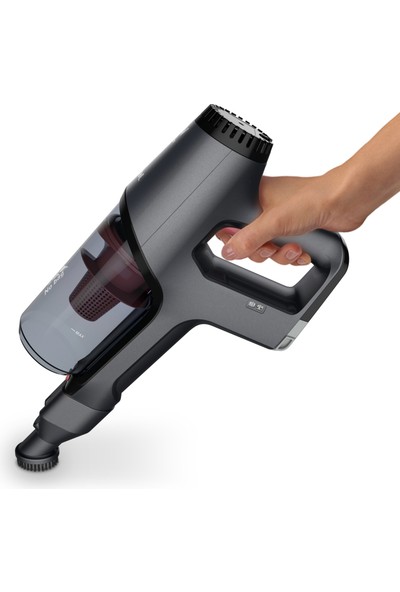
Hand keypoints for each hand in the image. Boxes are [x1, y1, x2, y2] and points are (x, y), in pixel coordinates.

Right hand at [217, 167, 367, 264]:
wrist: (345, 202)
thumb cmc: (313, 198)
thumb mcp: (273, 222)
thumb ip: (248, 238)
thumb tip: (229, 251)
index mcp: (253, 197)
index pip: (231, 224)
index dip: (236, 239)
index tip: (246, 246)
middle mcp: (265, 207)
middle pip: (250, 242)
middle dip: (264, 250)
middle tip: (274, 247)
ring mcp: (281, 220)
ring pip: (268, 249)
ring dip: (281, 254)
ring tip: (294, 247)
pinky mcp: (295, 230)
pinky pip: (284, 251)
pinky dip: (293, 255)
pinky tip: (302, 250)